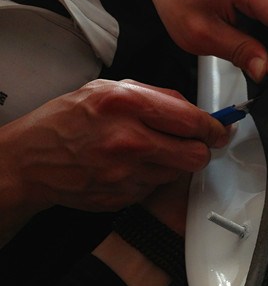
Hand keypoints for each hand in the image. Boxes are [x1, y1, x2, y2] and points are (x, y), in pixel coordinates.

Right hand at [1, 79, 228, 219]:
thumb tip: (192, 108)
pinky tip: (130, 166)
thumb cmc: (66, 121)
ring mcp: (125, 172)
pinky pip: (156, 187)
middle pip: (195, 154)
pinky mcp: (122, 196)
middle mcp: (128, 139)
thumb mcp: (106, 89)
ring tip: (150, 151)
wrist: (30, 160)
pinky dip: (152, 177)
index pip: (191, 119)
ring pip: (179, 173)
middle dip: (200, 149)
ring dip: (174, 163)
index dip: (213, 126)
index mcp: (126, 103)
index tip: (220, 128)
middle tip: (194, 143)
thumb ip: (154, 96)